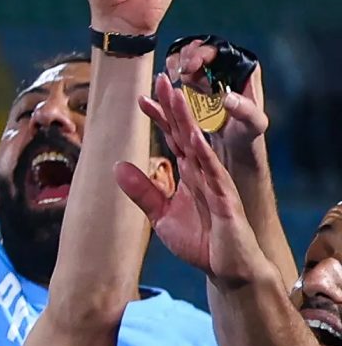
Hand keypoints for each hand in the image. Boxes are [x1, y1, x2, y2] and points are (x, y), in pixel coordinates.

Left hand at [121, 74, 278, 287]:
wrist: (228, 268)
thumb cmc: (201, 241)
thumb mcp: (161, 215)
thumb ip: (142, 191)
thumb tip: (117, 166)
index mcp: (189, 172)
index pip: (172, 138)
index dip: (158, 118)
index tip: (140, 97)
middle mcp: (203, 171)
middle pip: (186, 132)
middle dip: (174, 106)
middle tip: (161, 78)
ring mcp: (217, 183)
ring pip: (200, 145)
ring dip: (188, 121)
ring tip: (177, 96)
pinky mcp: (227, 200)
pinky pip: (214, 174)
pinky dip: (204, 155)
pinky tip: (195, 138)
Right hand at [166, 39, 269, 151]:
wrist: (231, 147)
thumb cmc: (247, 133)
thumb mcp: (253, 124)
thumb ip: (245, 111)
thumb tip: (228, 98)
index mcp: (243, 70)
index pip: (221, 50)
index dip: (203, 53)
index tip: (192, 66)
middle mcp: (224, 68)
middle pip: (201, 49)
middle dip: (186, 57)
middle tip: (180, 73)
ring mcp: (206, 76)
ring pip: (186, 57)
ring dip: (175, 64)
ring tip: (174, 78)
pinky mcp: (191, 86)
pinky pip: (177, 72)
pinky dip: (168, 74)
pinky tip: (165, 83)